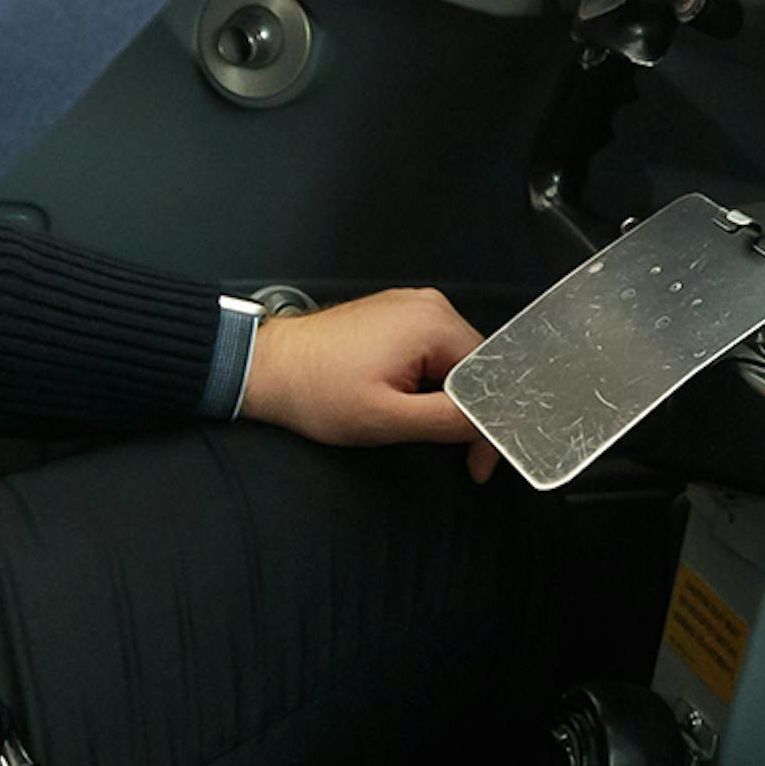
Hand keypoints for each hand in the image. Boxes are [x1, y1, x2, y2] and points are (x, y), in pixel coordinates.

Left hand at [239, 286, 498, 482]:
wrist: (269, 368)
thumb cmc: (316, 390)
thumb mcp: (389, 418)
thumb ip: (450, 420)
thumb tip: (495, 423)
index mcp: (432, 322)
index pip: (492, 376)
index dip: (492, 424)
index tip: (481, 460)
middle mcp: (427, 305)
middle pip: (477, 368)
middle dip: (472, 415)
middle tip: (463, 458)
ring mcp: (410, 307)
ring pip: (456, 363)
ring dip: (450, 401)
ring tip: (421, 424)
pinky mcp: (395, 317)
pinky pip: (433, 353)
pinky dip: (431, 384)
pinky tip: (411, 404)